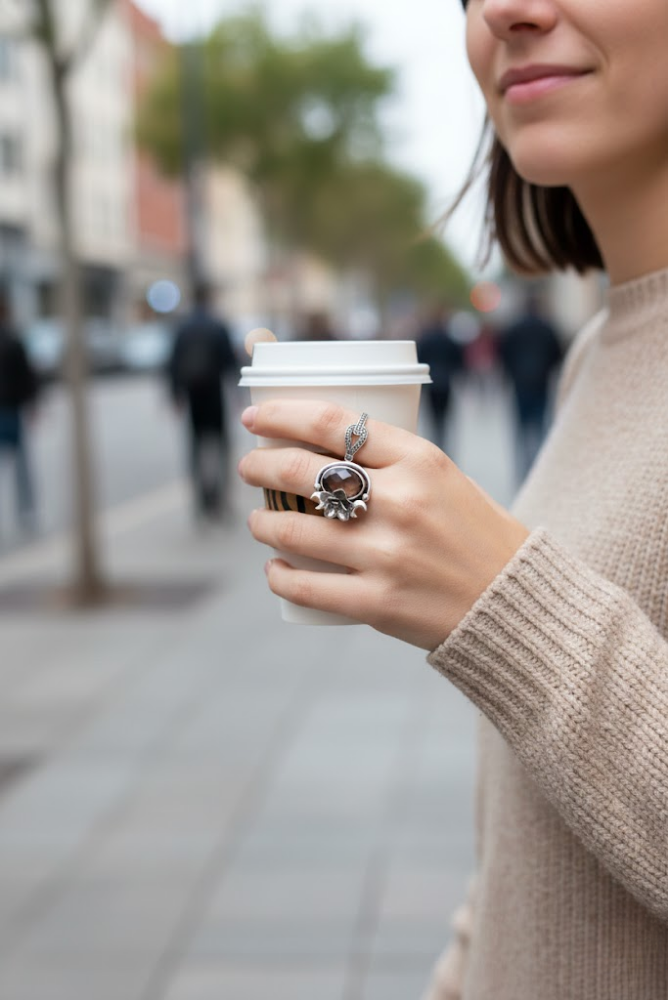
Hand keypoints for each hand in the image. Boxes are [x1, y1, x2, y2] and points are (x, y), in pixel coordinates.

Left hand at [238, 400, 528, 650]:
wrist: (513, 603)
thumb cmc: (477, 535)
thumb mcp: (447, 479)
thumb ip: (395, 464)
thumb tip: (327, 451)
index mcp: (422, 460)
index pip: (333, 422)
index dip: (281, 415)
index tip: (255, 419)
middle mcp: (401, 502)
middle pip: (301, 470)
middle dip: (259, 465)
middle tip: (248, 467)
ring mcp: (386, 554)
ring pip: (292, 529)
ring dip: (261, 522)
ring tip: (257, 520)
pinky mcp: (377, 602)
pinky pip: (305, 586)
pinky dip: (279, 575)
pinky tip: (275, 568)